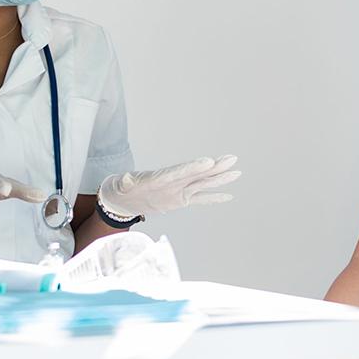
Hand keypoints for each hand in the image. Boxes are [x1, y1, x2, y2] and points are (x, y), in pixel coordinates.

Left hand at [98, 155, 240, 218]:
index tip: (208, 162)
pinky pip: (201, 199)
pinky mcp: (181, 199)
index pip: (180, 172)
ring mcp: (179, 190)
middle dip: (215, 167)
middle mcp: (174, 182)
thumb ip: (127, 182)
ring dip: (219, 178)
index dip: (194, 167)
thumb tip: (126, 180)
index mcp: (161, 178)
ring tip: (236, 172)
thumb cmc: (122, 190)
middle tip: (231, 159)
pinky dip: (214, 198)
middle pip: (198, 173)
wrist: (124, 198)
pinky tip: (228, 196)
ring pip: (203, 184)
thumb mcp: (122, 186)